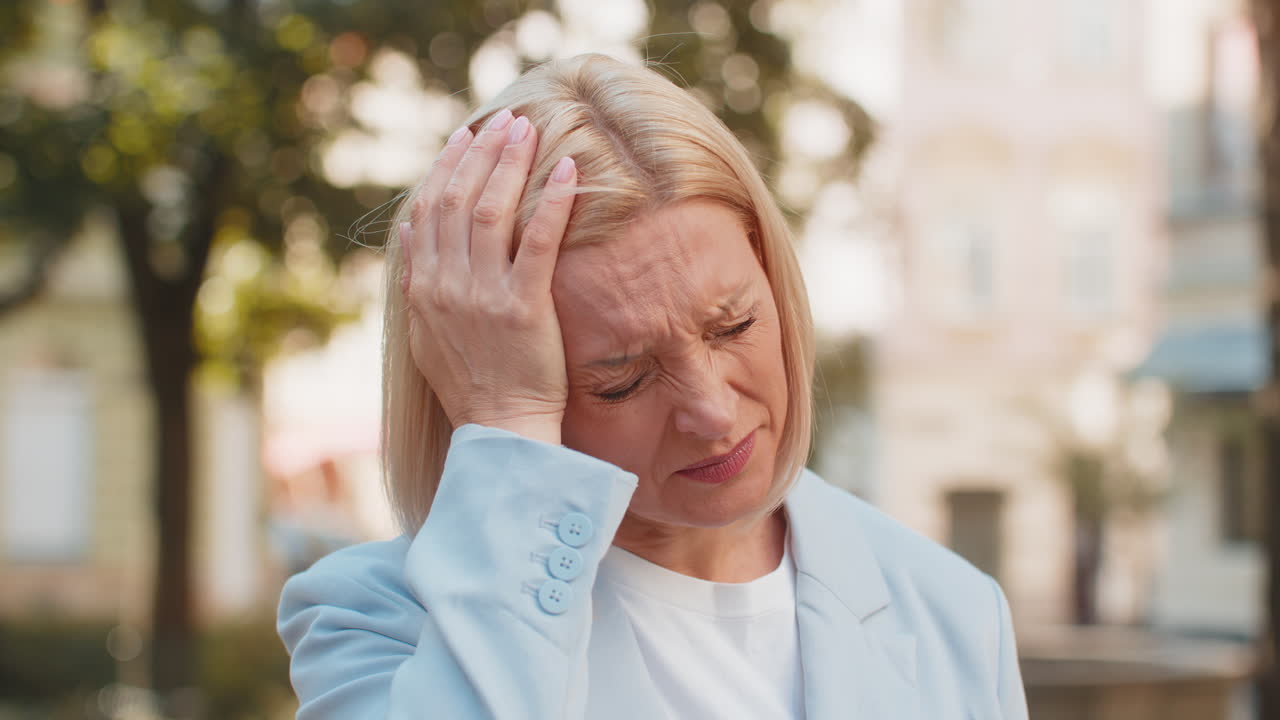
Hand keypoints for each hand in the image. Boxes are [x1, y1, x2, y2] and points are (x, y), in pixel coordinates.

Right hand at [400, 109, 577, 445]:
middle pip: (459, 199)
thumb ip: (417, 279)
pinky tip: (566, 172)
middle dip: (482, 153)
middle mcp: (447, 284)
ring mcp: (483, 295)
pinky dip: (551, 202)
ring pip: (491, 210)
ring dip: (509, 164)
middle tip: (504, 121)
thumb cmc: (470, 386)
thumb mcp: (425, 333)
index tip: (466, 136)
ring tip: (528, 131)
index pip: (430, 209)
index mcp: (423, 287)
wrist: (499, 430)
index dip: (449, 166)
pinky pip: (536, 241)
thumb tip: (409, 232)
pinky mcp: (523, 307)